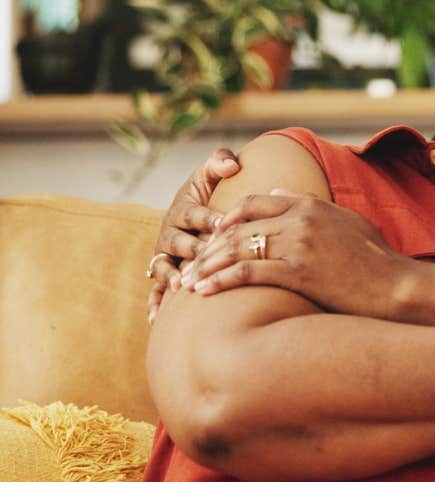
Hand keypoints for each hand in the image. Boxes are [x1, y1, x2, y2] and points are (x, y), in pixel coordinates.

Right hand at [147, 148, 239, 321]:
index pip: (194, 214)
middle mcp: (170, 233)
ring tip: (180, 288)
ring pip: (164, 267)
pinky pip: (156, 291)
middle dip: (192, 250)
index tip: (223, 225)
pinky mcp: (165, 274)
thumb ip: (219, 162)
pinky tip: (157, 320)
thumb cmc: (209, 194)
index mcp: (182, 209)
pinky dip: (155, 304)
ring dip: (171, 277)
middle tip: (205, 259)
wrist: (198, 215)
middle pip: (179, 242)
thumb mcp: (211, 175)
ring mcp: (165, 256)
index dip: (208, 218)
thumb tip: (231, 163)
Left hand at [181, 190, 415, 319]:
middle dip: (208, 247)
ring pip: (236, 249)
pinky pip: (247, 272)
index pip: (254, 204)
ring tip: (187, 282)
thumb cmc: (378, 259)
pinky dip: (220, 281)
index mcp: (310, 205)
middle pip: (238, 227)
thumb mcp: (347, 221)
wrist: (397, 287)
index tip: (212, 238)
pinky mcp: (298, 272)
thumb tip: (278, 194)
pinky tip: (204, 292)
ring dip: (206, 266)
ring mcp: (298, 244)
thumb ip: (310, 204)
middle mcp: (300, 219)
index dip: (227, 220)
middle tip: (188, 264)